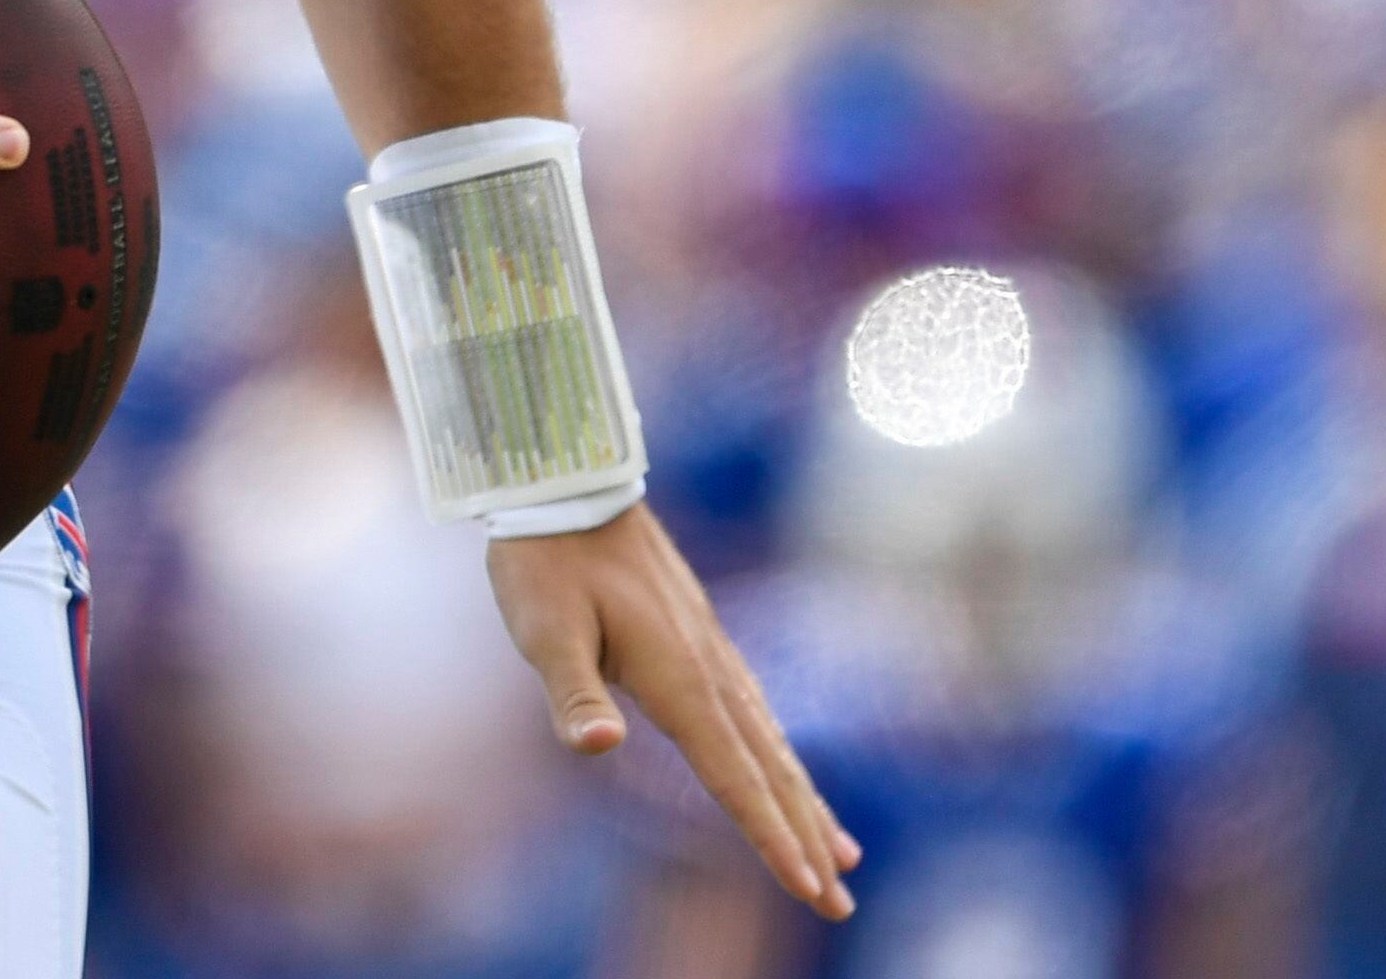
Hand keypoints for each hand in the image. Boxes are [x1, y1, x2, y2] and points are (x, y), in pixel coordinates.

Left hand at [488, 505, 857, 918]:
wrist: (564, 483)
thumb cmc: (544, 560)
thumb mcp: (543, 627)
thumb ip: (572, 691)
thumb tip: (598, 749)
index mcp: (677, 676)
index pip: (732, 774)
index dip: (769, 834)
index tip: (810, 888)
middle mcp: (709, 667)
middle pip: (769, 769)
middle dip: (805, 837)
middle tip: (841, 903)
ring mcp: (711, 649)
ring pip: (771, 742)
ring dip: (805, 802)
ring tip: (842, 854)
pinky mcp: (701, 636)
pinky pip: (755, 712)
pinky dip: (780, 756)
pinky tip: (784, 769)